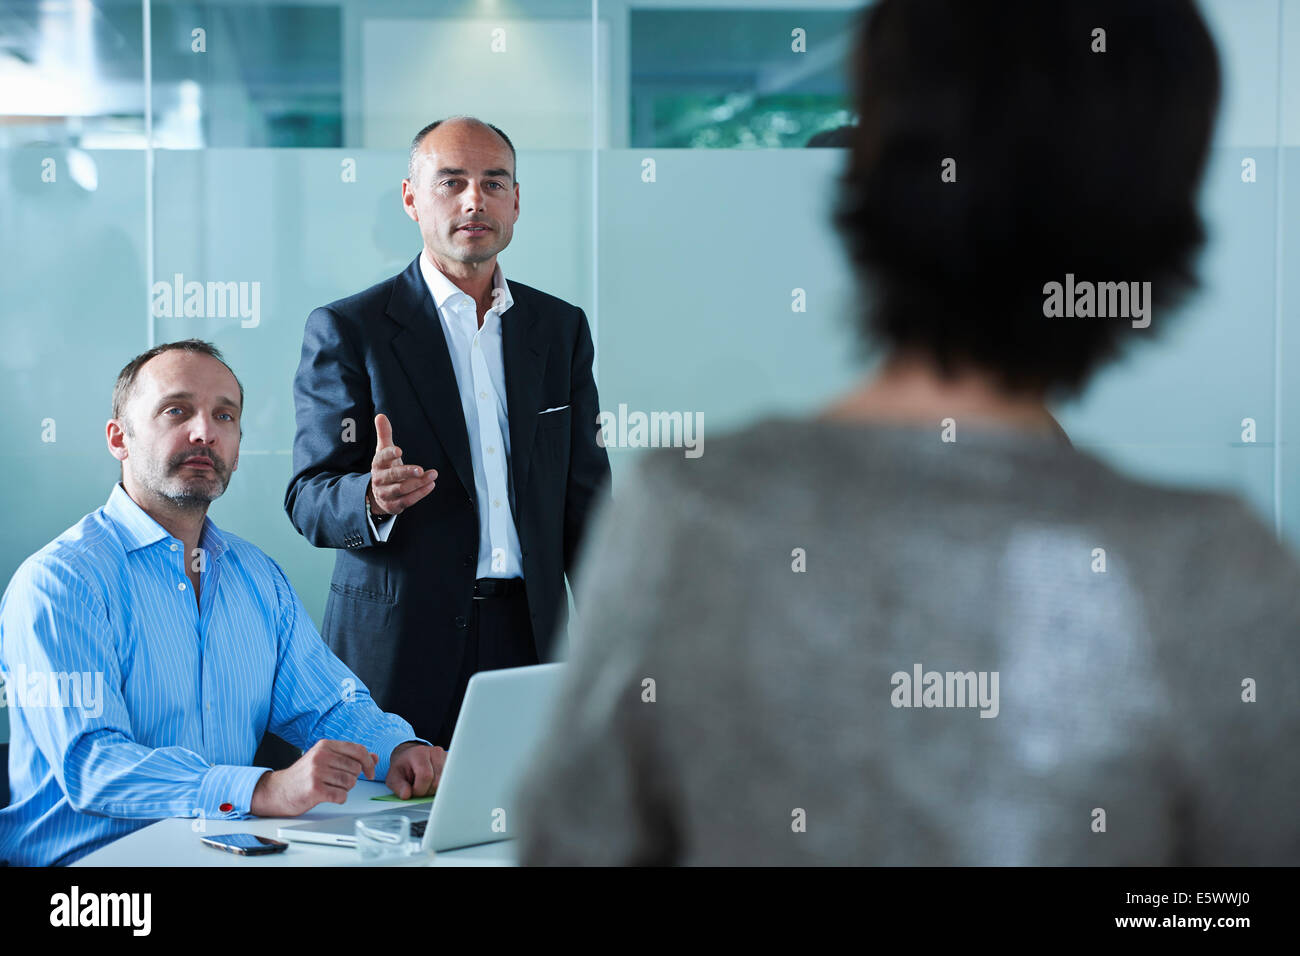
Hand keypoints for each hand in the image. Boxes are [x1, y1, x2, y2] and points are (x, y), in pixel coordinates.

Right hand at [249, 739, 377, 816]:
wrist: (277, 791)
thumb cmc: (302, 776)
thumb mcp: (325, 759)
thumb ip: (349, 757)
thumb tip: (374, 758)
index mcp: (325, 745)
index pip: (358, 750)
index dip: (368, 762)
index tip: (369, 772)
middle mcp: (321, 756)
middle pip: (356, 768)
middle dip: (351, 778)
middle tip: (337, 782)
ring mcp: (317, 772)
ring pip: (350, 782)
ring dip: (344, 789)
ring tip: (330, 788)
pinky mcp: (315, 789)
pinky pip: (341, 796)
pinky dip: (339, 798)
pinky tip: (329, 796)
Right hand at [368, 413, 436, 515]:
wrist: (377, 495)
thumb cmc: (385, 468)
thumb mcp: (383, 451)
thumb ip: (384, 434)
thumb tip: (381, 415)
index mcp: (377, 464)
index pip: (381, 458)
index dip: (389, 454)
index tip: (399, 450)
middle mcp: (380, 479)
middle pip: (393, 476)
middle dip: (407, 472)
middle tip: (421, 469)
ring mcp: (386, 493)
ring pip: (402, 489)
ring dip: (418, 483)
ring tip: (433, 475)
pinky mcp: (394, 505)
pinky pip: (408, 500)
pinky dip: (420, 493)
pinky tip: (431, 485)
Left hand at [385, 741, 446, 798]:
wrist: (409, 755)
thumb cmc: (402, 766)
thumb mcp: (393, 776)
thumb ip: (398, 786)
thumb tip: (406, 795)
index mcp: (419, 753)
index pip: (426, 776)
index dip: (419, 789)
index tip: (413, 791)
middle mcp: (435, 752)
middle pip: (437, 781)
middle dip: (427, 790)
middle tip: (419, 787)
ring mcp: (445, 757)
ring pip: (445, 782)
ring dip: (435, 789)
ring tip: (426, 784)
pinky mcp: (451, 763)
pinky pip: (450, 780)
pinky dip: (441, 785)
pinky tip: (433, 781)